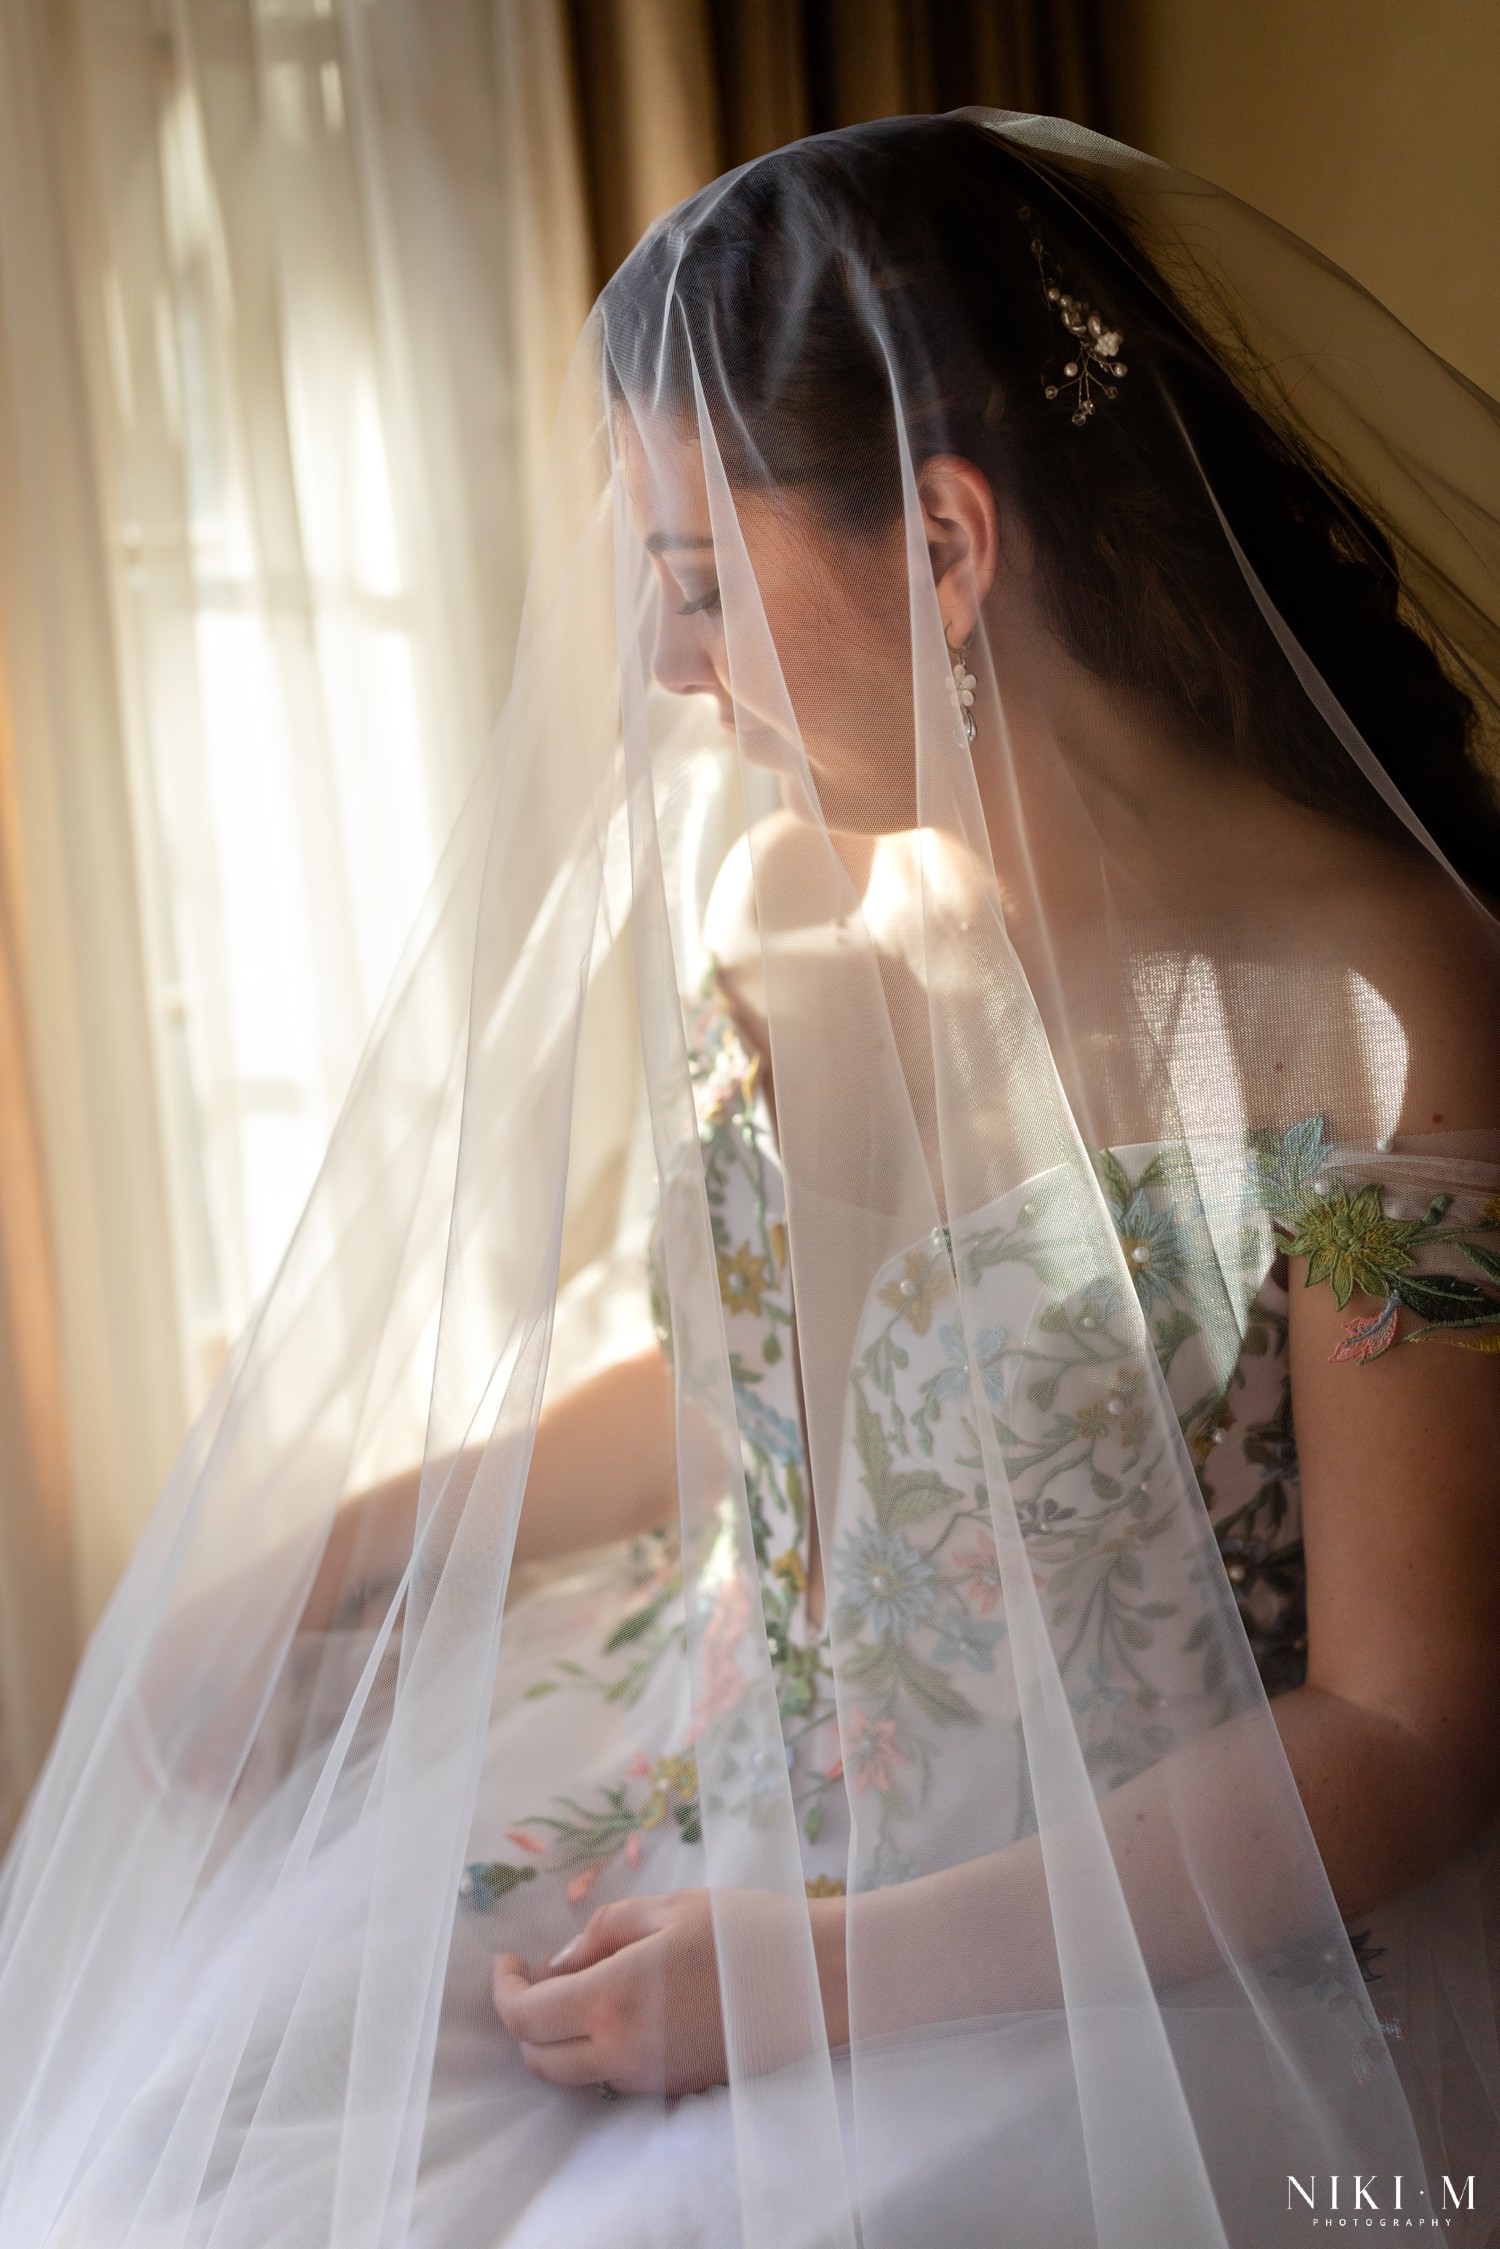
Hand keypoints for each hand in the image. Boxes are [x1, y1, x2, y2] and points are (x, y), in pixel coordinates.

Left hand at [492, 1889, 725, 2096]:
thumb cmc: (746, 1931)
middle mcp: (624, 2052)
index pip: (527, 2017)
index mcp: (615, 2000)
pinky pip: (613, 2076)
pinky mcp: (675, 2086)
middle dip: (523, 2020)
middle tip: (535, 1976)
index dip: (504, 1991)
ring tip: (577, 1987)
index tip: (507, 1962)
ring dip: (559, 2039)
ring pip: (574, 2074)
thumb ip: (601, 1934)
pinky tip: (619, 2007)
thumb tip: (559, 1963)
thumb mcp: (667, 1910)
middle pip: (539, 2060)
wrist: (817, 1979)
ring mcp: (650, 2077)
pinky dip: (597, 2048)